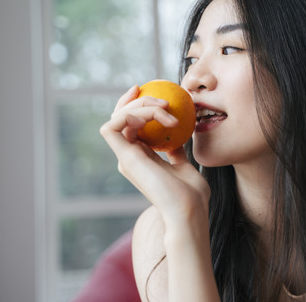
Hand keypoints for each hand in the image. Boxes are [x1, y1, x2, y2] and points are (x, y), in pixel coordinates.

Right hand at [99, 85, 209, 225]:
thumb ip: (176, 152)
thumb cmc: (191, 194)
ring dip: (141, 105)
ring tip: (167, 109)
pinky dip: (131, 112)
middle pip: (120, 118)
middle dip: (135, 99)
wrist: (189, 211)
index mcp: (140, 158)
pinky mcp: (124, 157)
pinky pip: (114, 124)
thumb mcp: (184, 166)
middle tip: (162, 96)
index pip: (131, 126)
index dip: (137, 106)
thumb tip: (178, 137)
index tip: (159, 95)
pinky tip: (156, 113)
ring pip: (117, 117)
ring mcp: (125, 157)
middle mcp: (128, 156)